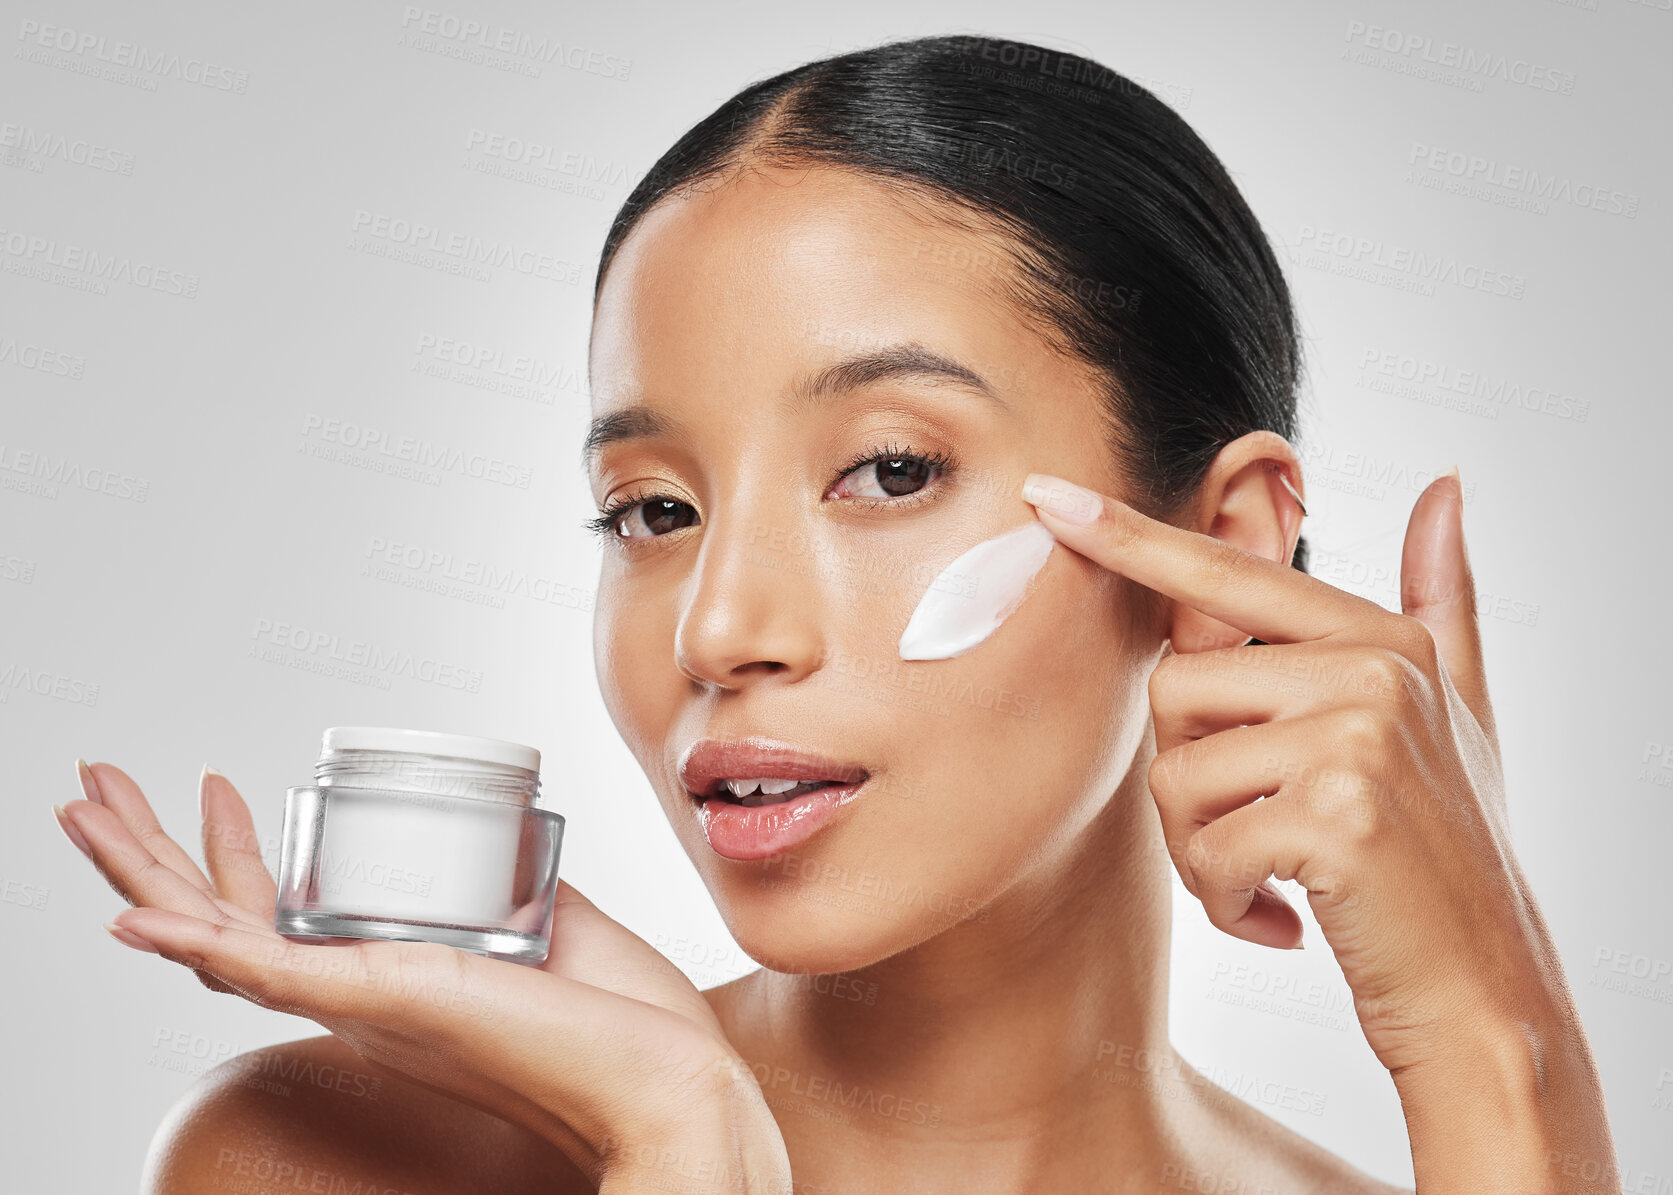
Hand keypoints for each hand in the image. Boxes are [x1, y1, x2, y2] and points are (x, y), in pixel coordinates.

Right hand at [53, 763, 790, 1190]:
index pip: (278, 915)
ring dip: (138, 873)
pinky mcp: (382, 999)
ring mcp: (363, 999)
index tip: (223, 786)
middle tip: (94, 788)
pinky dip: (191, 942)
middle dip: (149, 852)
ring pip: (216, 937)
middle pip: (223, 919)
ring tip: (79, 811)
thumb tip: (504, 862)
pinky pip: (265, 972)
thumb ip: (513, 898)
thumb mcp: (553, 928)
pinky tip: (134, 917)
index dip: (234, 854)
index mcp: (390, 976)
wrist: (665, 1075)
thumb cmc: (621, 1021)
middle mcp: (359, 993)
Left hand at [1021, 468, 1615, 1188]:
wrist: (1486, 991)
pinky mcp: (1336, 817)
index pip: (1227, 575)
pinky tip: (1282, 920)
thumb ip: (1440, 599)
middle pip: (1173, 690)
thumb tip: (1444, 485)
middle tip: (1254, 834)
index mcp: (1380, 639)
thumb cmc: (1446, 854)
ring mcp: (1358, 740)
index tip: (1046, 498)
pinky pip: (1206, 846)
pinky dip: (1225, 900)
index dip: (1129, 538)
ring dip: (1200, 850)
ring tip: (1270, 876)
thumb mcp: (1458, 713)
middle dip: (1186, 781)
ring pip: (1175, 773)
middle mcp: (1372, 672)